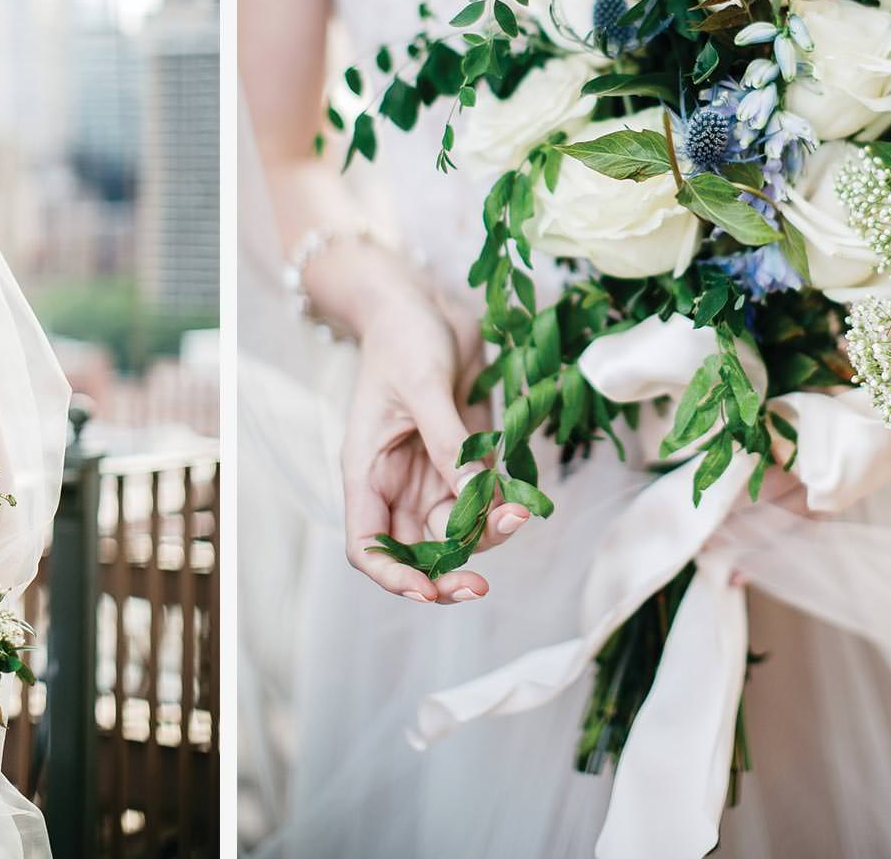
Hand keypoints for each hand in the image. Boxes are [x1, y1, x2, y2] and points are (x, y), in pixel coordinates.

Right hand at [342, 285, 532, 604]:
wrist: (424, 302)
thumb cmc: (404, 337)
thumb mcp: (421, 386)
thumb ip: (449, 442)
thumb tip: (474, 495)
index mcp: (368, 471)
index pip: (367, 543)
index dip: (392, 574)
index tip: (427, 589)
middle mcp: (399, 482)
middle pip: (419, 547)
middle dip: (448, 568)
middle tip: (480, 585)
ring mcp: (435, 472)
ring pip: (460, 529)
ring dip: (486, 534)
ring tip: (516, 515)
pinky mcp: (468, 457)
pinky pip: (487, 498)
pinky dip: (504, 506)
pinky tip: (522, 500)